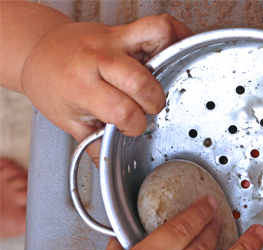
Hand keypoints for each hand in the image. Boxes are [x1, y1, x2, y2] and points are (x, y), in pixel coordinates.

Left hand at [21, 15, 191, 161]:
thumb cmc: (53, 82)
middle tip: (145, 107)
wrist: (38, 48)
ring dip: (171, 60)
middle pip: (143, 82)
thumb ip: (92, 144)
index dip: (133, 125)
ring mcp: (115, 39)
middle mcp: (100, 58)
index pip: (122, 110)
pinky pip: (160, 24)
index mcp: (82, 84)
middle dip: (152, 103)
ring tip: (169, 76)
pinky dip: (177, 35)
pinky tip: (177, 51)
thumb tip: (109, 163)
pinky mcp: (125, 29)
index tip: (129, 127)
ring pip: (157, 38)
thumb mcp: (67, 120)